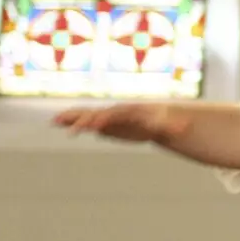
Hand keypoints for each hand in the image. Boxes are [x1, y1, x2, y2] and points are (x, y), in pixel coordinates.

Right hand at [53, 103, 178, 141]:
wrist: (152, 116)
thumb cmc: (158, 120)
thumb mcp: (166, 125)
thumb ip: (173, 127)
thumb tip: (185, 128)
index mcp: (125, 112)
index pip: (112, 116)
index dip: (103, 120)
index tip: (94, 126)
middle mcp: (112, 112)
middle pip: (95, 115)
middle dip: (81, 120)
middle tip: (66, 126)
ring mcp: (105, 116)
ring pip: (85, 116)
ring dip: (71, 118)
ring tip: (54, 120)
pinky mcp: (101, 123)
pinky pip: (83, 121)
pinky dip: (70, 121)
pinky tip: (55, 121)